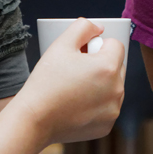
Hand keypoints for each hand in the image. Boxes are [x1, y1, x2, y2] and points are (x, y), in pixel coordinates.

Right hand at [11, 18, 125, 145]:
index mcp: (108, 67)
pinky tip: (77, 104)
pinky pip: (108, 107)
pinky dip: (98, 104)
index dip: (97, 45)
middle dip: (101, 64)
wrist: (35, 119)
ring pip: (114, 87)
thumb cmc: (46, 81)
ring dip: (101, 84)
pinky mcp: (107, 126)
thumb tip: (99, 28)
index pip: (116, 45)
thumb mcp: (60, 44)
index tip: (81, 55)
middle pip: (117, 66)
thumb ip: (83, 27)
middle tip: (76, 71)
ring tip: (75, 88)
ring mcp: (113, 110)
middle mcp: (117, 90)